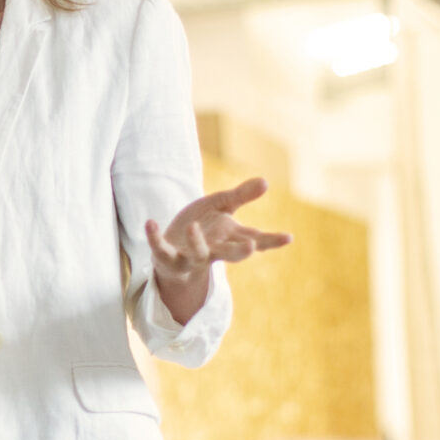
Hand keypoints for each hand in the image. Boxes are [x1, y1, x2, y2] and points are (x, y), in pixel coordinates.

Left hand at [146, 178, 290, 324]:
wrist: (172, 248)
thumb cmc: (202, 226)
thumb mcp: (221, 206)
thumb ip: (241, 195)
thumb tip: (266, 181)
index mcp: (229, 237)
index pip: (254, 239)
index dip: (271, 240)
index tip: (289, 237)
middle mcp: (214, 250)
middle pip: (230, 254)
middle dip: (240, 252)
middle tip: (251, 247)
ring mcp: (191, 256)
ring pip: (197, 254)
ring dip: (196, 242)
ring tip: (193, 226)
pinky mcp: (168, 257)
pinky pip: (161, 249)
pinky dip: (155, 237)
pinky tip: (150, 222)